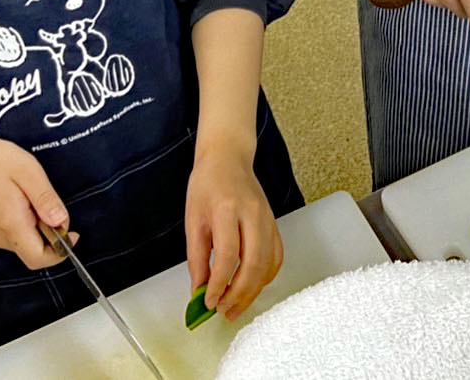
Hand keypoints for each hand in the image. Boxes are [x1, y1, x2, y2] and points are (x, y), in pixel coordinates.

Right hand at [0, 129, 69, 269]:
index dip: (60, 252)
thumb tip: (62, 223)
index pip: (38, 259)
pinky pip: (16, 235)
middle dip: (51, 235)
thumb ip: (46, 200)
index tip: (72, 233)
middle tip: (48, 204)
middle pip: (34, 253)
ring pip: (26, 244)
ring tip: (31, 196)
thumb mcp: (29, 172)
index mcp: (10, 224)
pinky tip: (23, 199)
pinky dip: (28, 224)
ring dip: (39, 228)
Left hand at [185, 144, 282, 320]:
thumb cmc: (207, 185)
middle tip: (223, 310)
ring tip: (236, 306)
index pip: (229, 254)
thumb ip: (197, 256)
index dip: (219, 283)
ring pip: (268, 263)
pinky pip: (276, 256)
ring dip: (253, 290)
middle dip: (239, 293)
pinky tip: (252, 287)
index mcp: (227, 209)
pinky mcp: (274, 223)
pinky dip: (266, 277)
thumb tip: (199, 289)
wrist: (229, 159)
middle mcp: (252, 214)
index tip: (208, 302)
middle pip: (254, 262)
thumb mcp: (193, 219)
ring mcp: (267, 218)